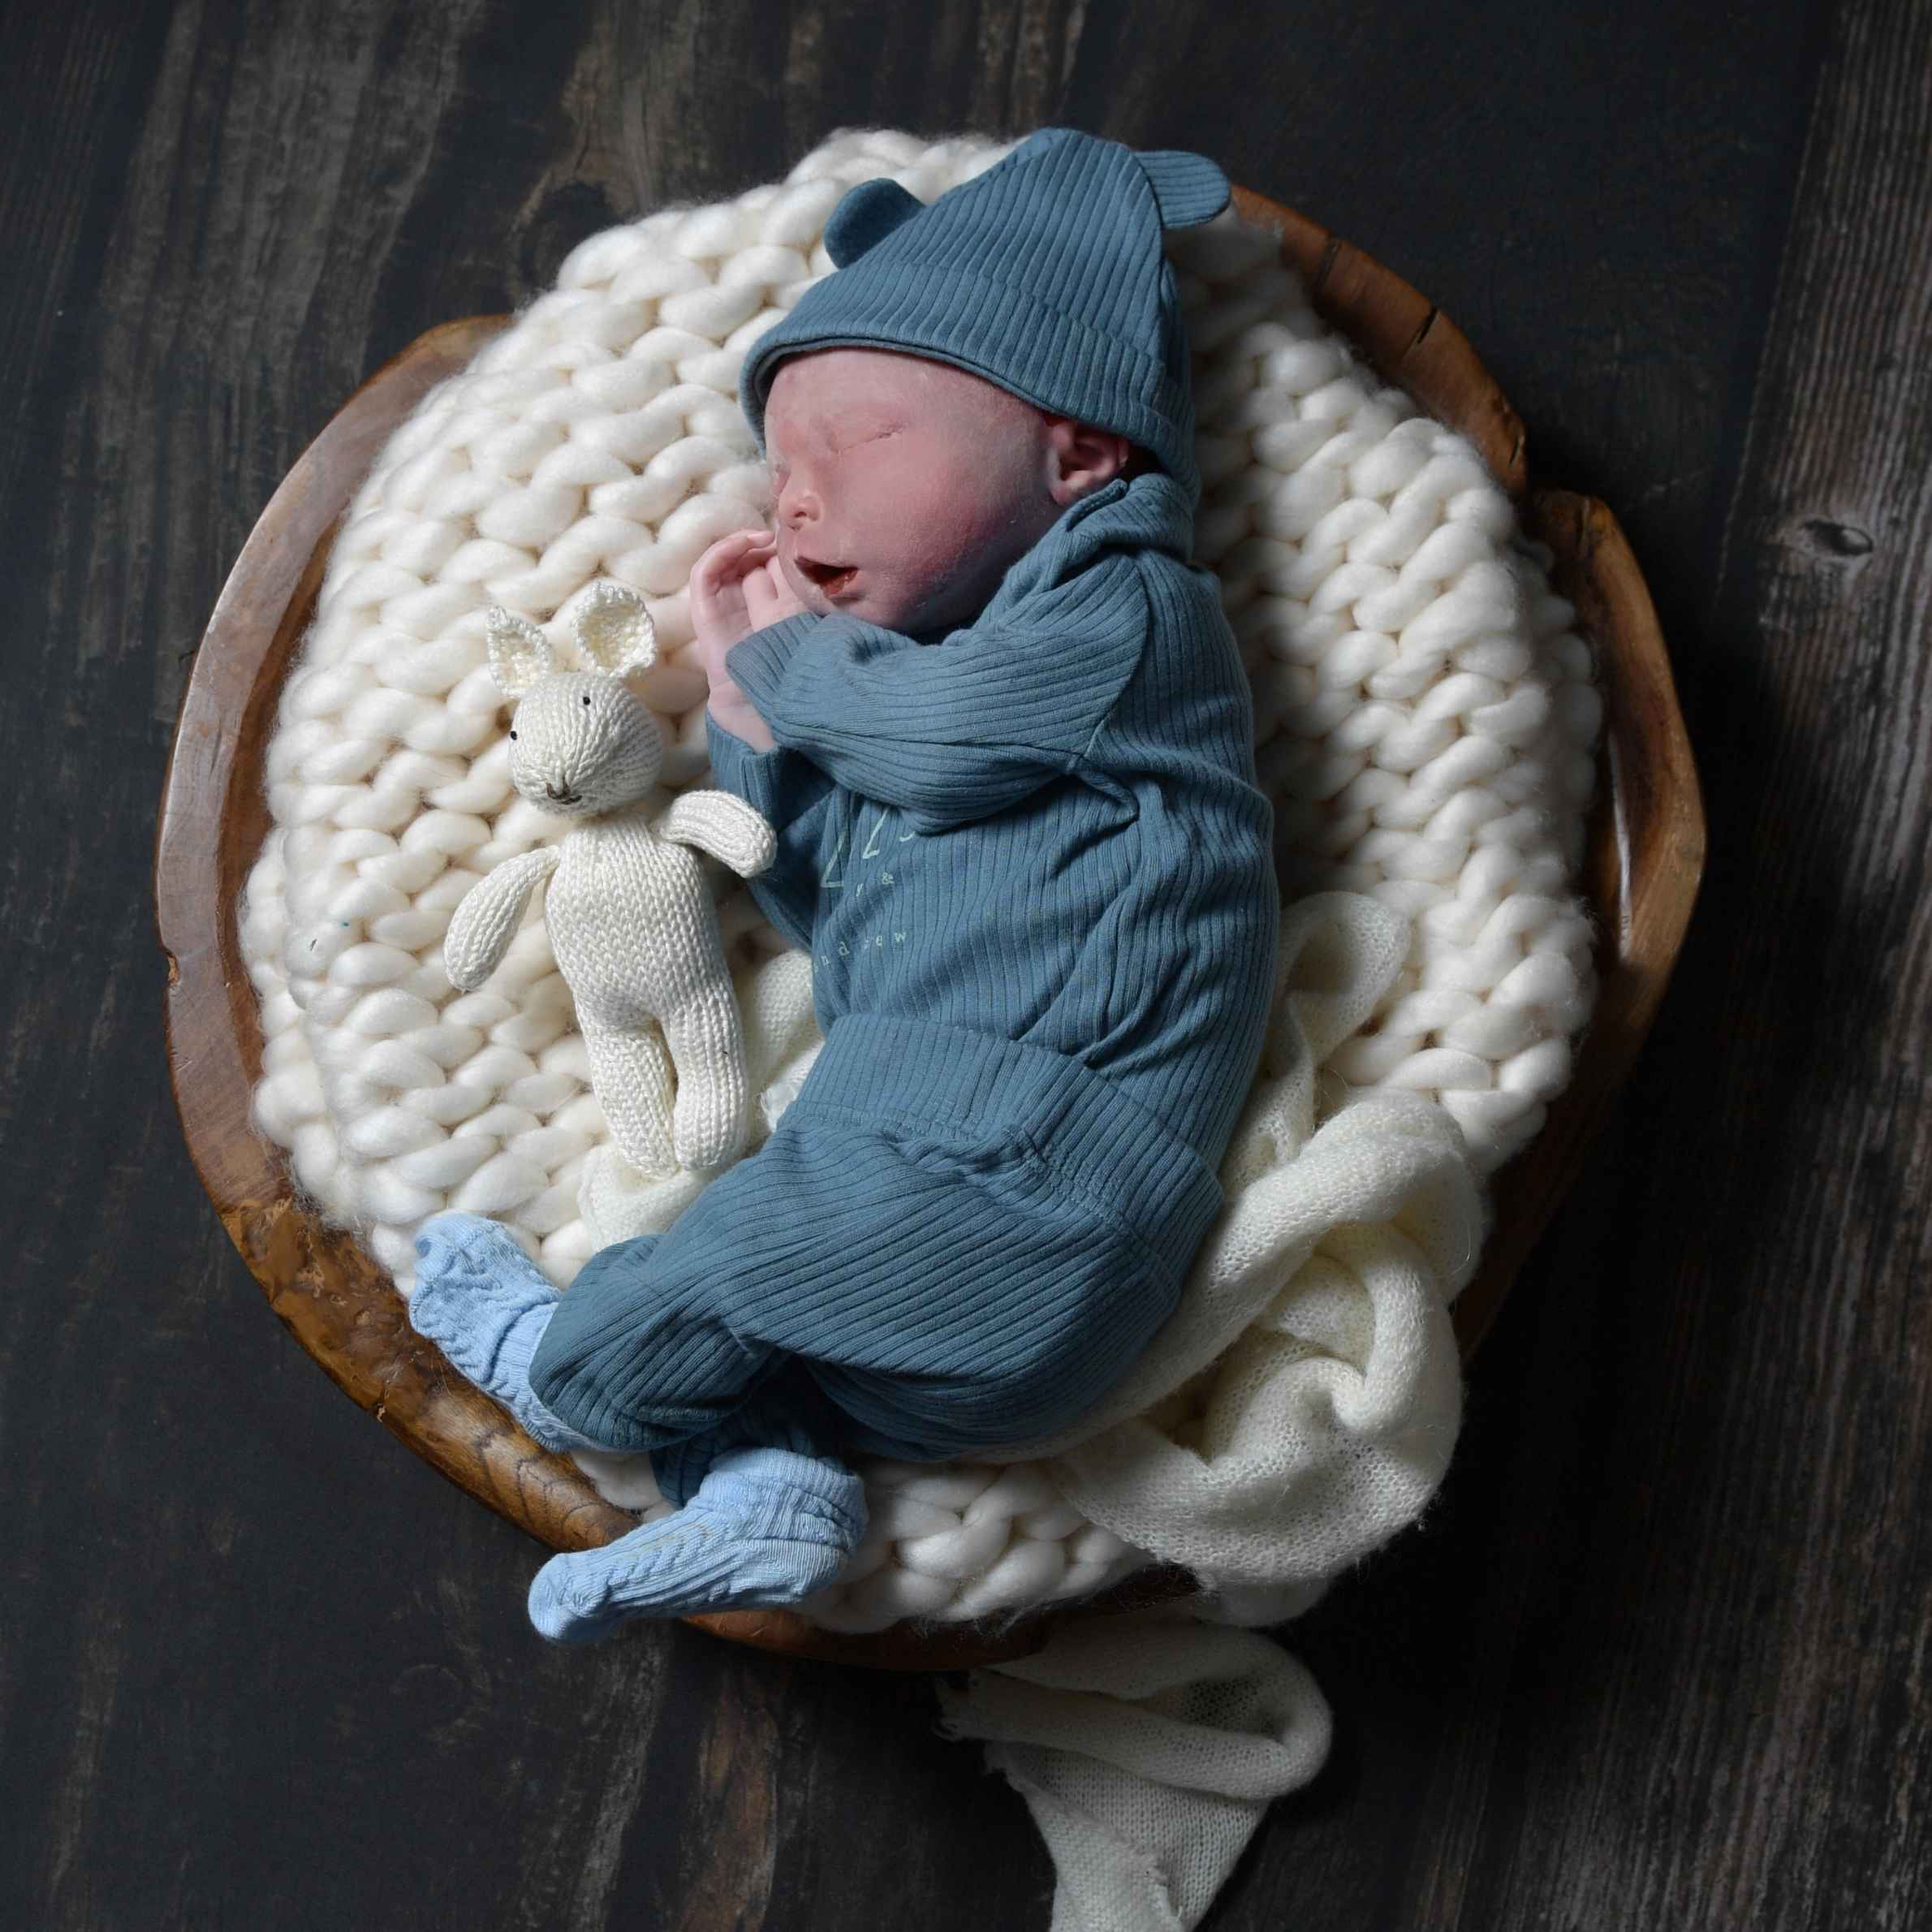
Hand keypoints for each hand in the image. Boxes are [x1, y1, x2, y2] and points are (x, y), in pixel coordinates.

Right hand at [690, 529, 807, 690]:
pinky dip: (721, 552)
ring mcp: (719, 600)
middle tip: (782, 535)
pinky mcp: (703, 607)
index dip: (778, 547)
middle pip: (745, 555)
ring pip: (724, 557)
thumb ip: (803, 595)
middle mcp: (739, 597)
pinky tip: (744, 545)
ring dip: (741, 540)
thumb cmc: (783, 663)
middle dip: (762, 541)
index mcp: (762, 600)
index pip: (765, 562)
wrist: (758, 697)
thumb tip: (818, 564)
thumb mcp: (800, 620)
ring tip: (764, 537)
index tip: (799, 539)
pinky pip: (704, 571)